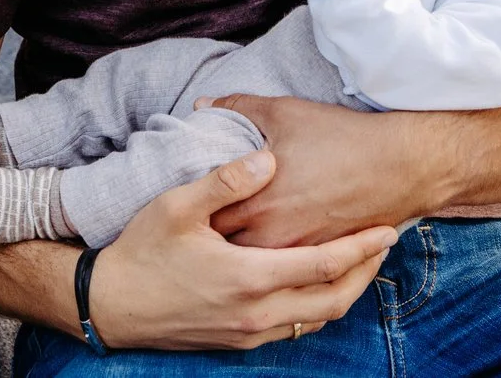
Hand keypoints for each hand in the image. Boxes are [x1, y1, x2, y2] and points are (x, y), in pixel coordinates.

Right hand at [87, 150, 393, 349]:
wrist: (111, 306)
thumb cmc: (143, 251)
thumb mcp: (177, 205)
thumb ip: (226, 181)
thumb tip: (267, 158)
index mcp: (249, 277)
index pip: (325, 265)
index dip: (362, 248)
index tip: (388, 229)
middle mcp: (257, 313)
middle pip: (334, 299)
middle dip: (367, 272)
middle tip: (385, 245)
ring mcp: (250, 332)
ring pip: (317, 318)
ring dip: (345, 291)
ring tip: (360, 262)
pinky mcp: (240, 341)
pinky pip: (294, 329)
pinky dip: (317, 307)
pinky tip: (317, 284)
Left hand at [204, 99, 448, 248]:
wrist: (400, 166)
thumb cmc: (340, 137)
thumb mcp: (284, 112)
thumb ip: (237, 107)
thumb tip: (202, 103)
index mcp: (258, 201)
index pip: (206, 221)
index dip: (195, 216)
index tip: (188, 208)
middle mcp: (274, 236)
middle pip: (226, 252)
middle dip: (212, 244)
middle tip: (200, 233)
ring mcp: (298, 253)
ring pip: (254, 269)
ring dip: (240, 259)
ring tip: (227, 248)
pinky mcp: (320, 259)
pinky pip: (286, 275)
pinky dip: (271, 268)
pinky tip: (263, 258)